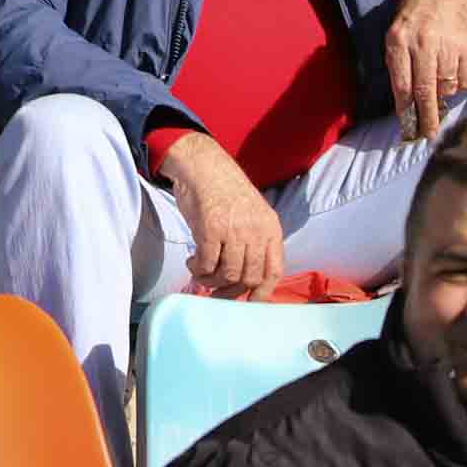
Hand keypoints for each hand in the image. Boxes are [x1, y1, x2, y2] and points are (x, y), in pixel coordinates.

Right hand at [163, 133, 286, 294]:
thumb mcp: (252, 213)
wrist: (203, 165)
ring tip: (201, 275)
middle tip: (216, 292)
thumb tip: (247, 274)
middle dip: (231, 291)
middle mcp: (256, 231)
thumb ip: (255, 239)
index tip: (250, 302)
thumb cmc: (224, 189)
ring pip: (227, 274)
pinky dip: (198, 269)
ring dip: (211, 281)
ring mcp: (233, 230)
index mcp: (270, 228)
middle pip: (249, 277)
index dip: (263, 292)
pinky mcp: (210, 229)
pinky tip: (192, 263)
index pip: (274, 270)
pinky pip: (207, 263)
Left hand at [389, 0, 466, 141]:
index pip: (401, 84)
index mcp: (398, 40)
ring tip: (440, 84)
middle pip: (425, 92)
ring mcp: (449, 46)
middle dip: (426, 117)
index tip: (407, 127)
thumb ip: (399, 61)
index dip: (405, 110)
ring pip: (447, 86)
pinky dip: (461, 84)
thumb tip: (406, 98)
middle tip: (427, 134)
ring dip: (444, 94)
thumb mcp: (395, 30)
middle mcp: (423, 44)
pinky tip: (455, 74)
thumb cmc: (416, 11)